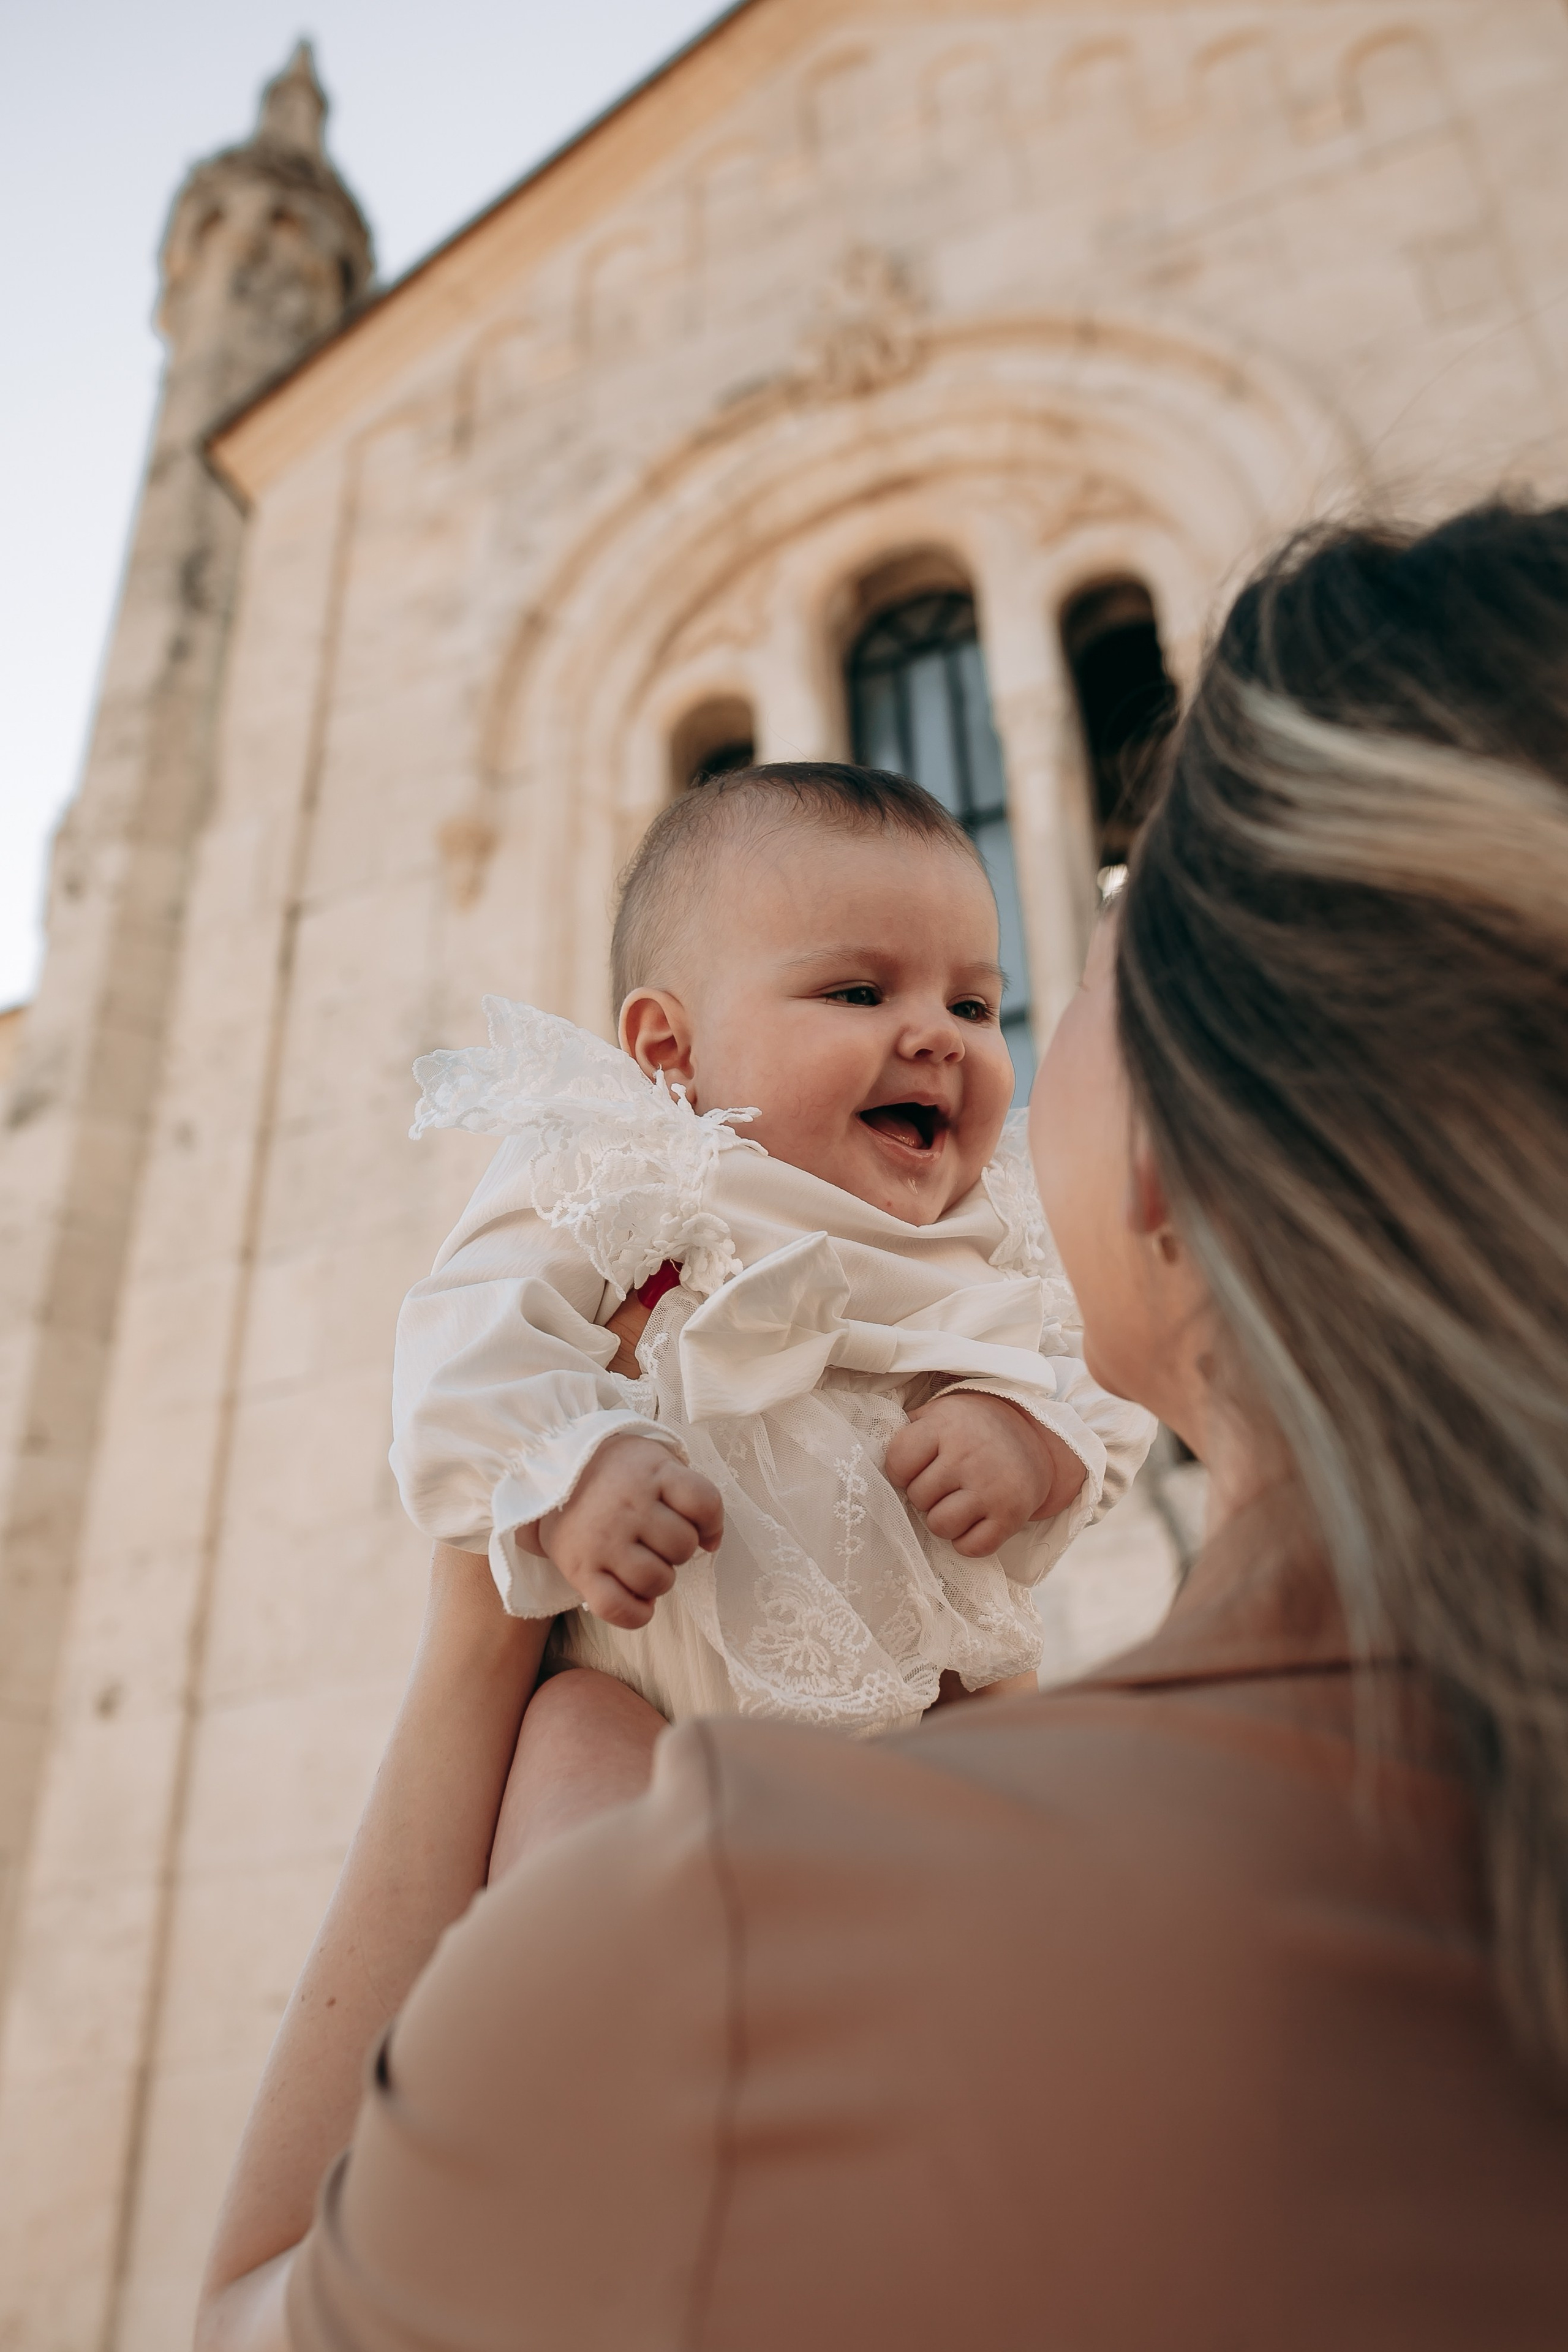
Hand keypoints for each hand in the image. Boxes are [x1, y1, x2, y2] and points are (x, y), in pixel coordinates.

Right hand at [530, 1436, 723, 1629]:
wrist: (548, 1472)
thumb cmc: (615, 1473)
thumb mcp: (655, 1462)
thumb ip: (689, 1493)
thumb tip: (711, 1543)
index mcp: (651, 1472)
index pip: (704, 1502)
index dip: (711, 1522)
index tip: (700, 1527)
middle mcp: (627, 1505)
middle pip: (683, 1546)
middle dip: (678, 1549)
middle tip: (655, 1539)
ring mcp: (602, 1539)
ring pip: (658, 1580)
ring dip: (659, 1579)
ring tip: (643, 1563)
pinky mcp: (579, 1569)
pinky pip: (619, 1609)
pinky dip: (637, 1613)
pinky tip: (639, 1600)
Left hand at [885, 1391, 1085, 1556]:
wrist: (1038, 1437)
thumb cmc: (973, 1428)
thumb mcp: (940, 1413)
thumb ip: (908, 1432)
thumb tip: (870, 1460)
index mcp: (945, 1426)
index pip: (898, 1463)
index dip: (901, 1472)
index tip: (917, 1468)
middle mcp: (968, 1455)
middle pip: (918, 1498)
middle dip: (926, 1495)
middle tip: (945, 1484)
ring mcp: (992, 1487)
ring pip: (940, 1526)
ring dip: (944, 1520)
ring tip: (958, 1502)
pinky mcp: (1012, 1515)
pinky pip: (971, 1547)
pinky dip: (968, 1541)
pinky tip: (975, 1520)